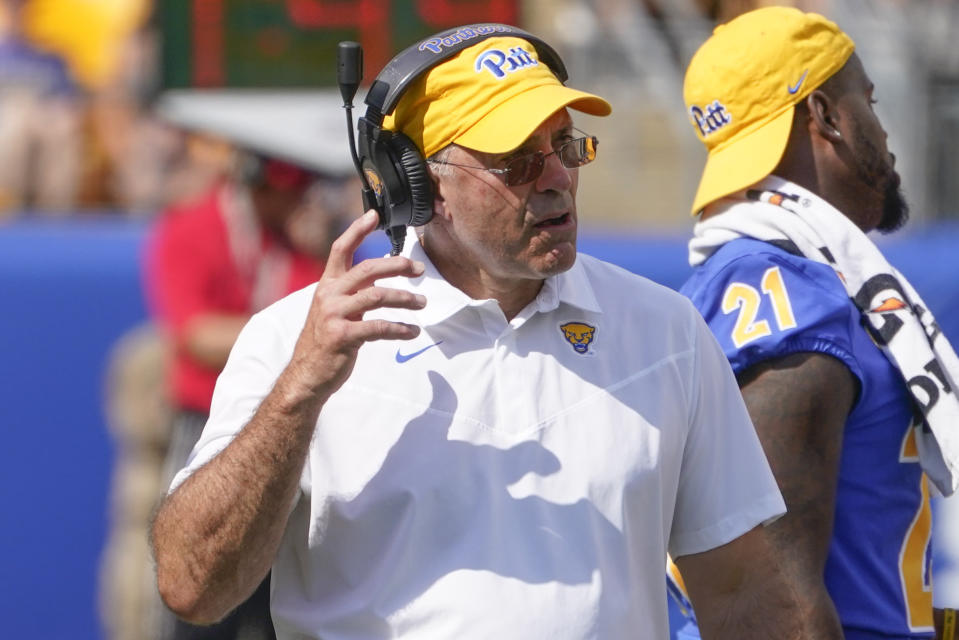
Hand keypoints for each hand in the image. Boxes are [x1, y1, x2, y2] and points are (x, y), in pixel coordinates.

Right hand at [286, 210, 425, 398]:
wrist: (307, 374)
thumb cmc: (325, 341)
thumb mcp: (335, 310)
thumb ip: (354, 292)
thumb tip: (381, 278)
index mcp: (327, 285)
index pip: (341, 249)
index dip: (357, 230)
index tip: (374, 214)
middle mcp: (329, 295)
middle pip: (368, 269)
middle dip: (397, 266)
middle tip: (419, 269)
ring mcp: (334, 315)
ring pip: (377, 296)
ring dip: (405, 299)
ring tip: (422, 304)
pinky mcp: (342, 336)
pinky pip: (378, 327)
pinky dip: (400, 329)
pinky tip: (412, 331)